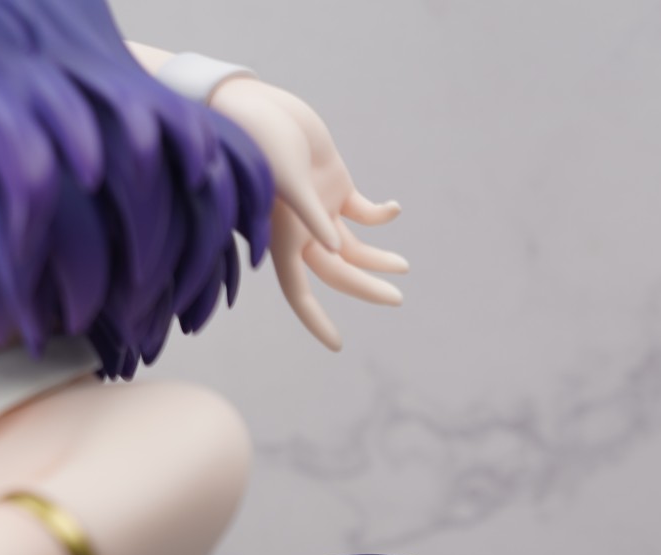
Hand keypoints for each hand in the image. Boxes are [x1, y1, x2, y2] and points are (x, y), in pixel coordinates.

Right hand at [212, 80, 407, 350]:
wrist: (256, 102)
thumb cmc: (260, 139)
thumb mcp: (286, 180)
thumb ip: (311, 216)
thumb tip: (335, 251)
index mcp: (283, 238)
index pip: (299, 292)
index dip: (316, 320)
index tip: (337, 346)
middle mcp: (302, 230)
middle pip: (337, 272)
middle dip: (366, 286)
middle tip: (398, 299)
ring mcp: (320, 208)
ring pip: (353, 247)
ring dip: (377, 258)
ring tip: (404, 267)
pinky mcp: (335, 184)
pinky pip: (362, 211)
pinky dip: (380, 215)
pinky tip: (394, 210)